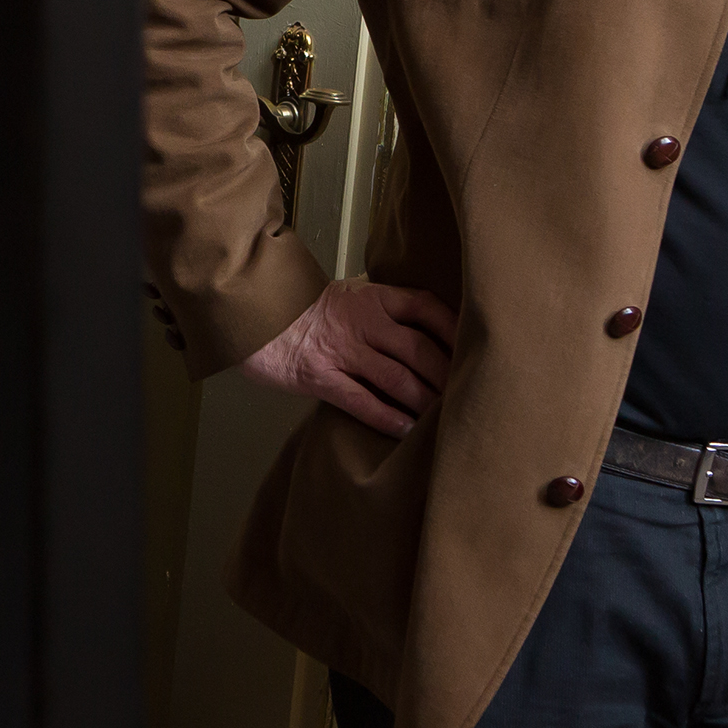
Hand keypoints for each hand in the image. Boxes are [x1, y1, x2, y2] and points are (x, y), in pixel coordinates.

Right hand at [240, 278, 456, 436]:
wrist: (252, 314)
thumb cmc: (302, 309)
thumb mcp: (346, 295)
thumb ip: (381, 310)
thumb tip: (423, 333)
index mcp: (372, 297)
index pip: (425, 307)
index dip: (454, 328)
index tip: (476, 346)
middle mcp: (363, 322)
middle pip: (419, 349)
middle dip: (447, 377)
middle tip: (469, 396)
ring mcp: (342, 350)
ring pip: (396, 378)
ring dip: (424, 401)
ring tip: (444, 419)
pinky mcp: (321, 377)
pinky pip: (362, 401)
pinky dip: (388, 418)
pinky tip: (406, 431)